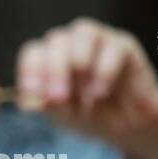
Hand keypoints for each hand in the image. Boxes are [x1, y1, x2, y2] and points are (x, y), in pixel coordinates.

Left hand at [16, 18, 157, 158]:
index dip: (31, 70)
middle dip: (55, 70)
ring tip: (84, 93)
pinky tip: (100, 94)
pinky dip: (105, 71)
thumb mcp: (64, 116)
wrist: (126, 125)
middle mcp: (71, 44)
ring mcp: (98, 41)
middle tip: (59, 98)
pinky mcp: (124, 46)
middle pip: (57, 40)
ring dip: (79, 60)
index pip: (33, 53)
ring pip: (84, 32)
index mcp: (49, 59)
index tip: (33, 91)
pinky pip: (114, 48)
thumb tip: (30, 101)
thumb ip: (49, 105)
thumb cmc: (88, 116)